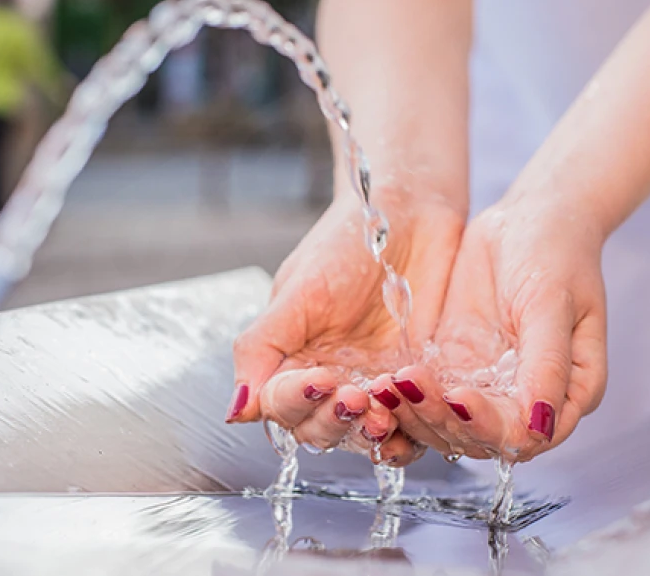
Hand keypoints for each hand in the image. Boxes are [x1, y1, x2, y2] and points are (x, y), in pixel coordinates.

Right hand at [229, 190, 464, 462]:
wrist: (410, 214)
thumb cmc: (347, 243)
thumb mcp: (298, 291)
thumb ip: (261, 348)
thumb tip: (235, 411)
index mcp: (290, 358)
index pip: (280, 404)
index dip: (296, 402)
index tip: (320, 379)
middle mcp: (327, 379)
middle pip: (317, 429)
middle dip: (333, 422)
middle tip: (356, 398)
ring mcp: (371, 384)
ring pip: (361, 436)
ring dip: (369, 434)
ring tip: (384, 415)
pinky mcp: (415, 386)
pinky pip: (410, 428)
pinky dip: (409, 436)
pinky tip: (413, 426)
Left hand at [376, 196, 608, 461]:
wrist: (528, 217)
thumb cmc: (556, 254)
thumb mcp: (552, 305)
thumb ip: (547, 366)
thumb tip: (538, 426)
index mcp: (567, 395)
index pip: (523, 435)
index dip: (487, 426)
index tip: (457, 396)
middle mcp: (525, 400)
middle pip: (477, 437)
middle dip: (439, 419)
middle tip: (406, 385)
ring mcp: (486, 385)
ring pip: (446, 423)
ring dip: (415, 413)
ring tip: (385, 385)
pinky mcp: (453, 366)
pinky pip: (426, 394)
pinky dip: (404, 394)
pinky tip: (380, 380)